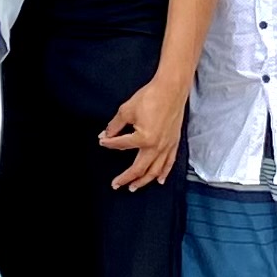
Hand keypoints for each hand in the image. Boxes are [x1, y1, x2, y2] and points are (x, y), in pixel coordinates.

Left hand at [97, 74, 187, 190]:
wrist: (171, 89)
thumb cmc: (151, 96)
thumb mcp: (127, 110)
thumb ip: (115, 125)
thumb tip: (106, 134)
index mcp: (144, 138)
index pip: (121, 145)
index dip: (109, 144)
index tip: (102, 142)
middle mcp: (156, 146)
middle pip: (139, 168)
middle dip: (126, 178)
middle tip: (116, 184)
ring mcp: (167, 146)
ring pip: (155, 170)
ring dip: (144, 181)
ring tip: (134, 187)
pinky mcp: (174, 143)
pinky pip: (169, 163)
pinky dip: (164, 173)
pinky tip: (160, 180)